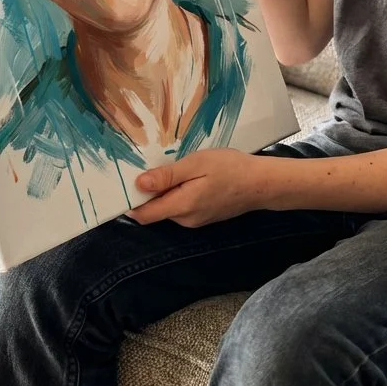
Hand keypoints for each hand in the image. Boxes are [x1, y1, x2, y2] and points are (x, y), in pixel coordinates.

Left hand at [127, 149, 269, 227]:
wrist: (261, 183)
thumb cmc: (229, 168)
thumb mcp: (196, 164)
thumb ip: (167, 176)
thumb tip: (138, 185)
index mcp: (181, 207)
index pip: (143, 215)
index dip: (130, 201)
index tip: (125, 182)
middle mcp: (185, 220)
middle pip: (155, 210)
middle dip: (149, 192)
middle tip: (152, 165)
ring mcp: (195, 220)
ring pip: (169, 208)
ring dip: (165, 191)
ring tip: (174, 168)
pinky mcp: (204, 216)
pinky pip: (182, 207)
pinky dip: (178, 194)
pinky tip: (189, 177)